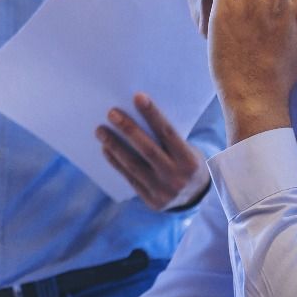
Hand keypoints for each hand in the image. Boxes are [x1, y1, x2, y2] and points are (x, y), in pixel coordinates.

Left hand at [96, 93, 209, 210]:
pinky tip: (105, 149)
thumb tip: (139, 116)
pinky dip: (116, 162)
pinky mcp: (150, 199)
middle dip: (128, 129)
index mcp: (189, 160)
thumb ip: (169, 140)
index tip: (138, 97)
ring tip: (100, 130)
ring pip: (133, 165)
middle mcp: (176, 176)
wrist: (196, 198)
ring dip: (114, 146)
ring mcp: (162, 190)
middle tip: (111, 113)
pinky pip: (129, 177)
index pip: (168, 133)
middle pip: (148, 149)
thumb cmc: (188, 164)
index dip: (152, 114)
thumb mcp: (189, 151)